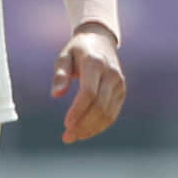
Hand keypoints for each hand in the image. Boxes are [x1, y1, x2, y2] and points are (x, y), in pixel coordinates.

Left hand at [52, 22, 125, 143]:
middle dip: (83, 124)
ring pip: (107, 113)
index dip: (78, 110)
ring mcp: (119, 83)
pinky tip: (86, 132)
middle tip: (67, 137)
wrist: (101, 40)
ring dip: (91, 129)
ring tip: (74, 136)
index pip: (89, 93)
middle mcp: (111, 74)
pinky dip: (100, 126)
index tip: (66, 124)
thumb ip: (60, 75)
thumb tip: (56, 95)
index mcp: (95, 63)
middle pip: (99, 106)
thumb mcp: (64, 56)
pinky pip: (112, 113)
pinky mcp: (122, 91)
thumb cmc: (78, 50)